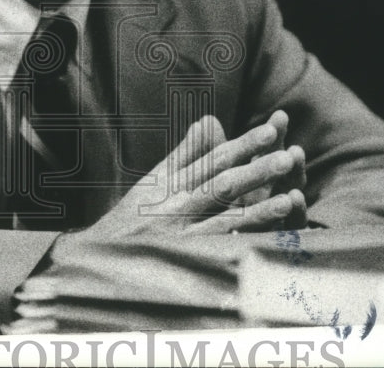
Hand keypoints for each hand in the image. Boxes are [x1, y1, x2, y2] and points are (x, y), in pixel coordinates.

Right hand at [71, 113, 306, 240]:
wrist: (95, 262)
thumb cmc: (130, 219)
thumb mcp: (154, 181)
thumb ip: (186, 152)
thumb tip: (212, 119)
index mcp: (171, 182)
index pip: (214, 159)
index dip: (245, 144)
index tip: (274, 131)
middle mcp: (174, 206)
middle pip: (221, 184)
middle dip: (256, 170)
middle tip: (289, 157)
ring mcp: (177, 236)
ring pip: (221, 219)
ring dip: (256, 210)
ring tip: (289, 199)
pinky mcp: (180, 264)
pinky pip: (212, 255)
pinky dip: (237, 247)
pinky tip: (264, 242)